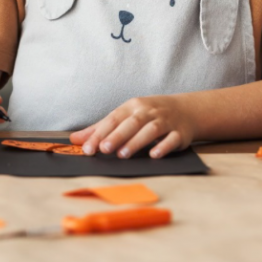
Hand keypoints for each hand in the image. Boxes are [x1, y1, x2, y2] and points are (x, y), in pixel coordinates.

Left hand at [70, 95, 195, 158]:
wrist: (186, 110)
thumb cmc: (149, 114)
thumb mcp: (125, 115)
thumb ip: (101, 128)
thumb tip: (75, 139)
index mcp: (132, 107)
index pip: (113, 119)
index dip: (99, 133)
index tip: (88, 148)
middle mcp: (148, 112)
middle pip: (131, 123)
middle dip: (116, 136)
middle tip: (103, 149)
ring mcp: (165, 122)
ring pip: (150, 130)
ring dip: (136, 142)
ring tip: (123, 154)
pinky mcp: (180, 133)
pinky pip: (172, 139)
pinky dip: (163, 146)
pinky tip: (154, 155)